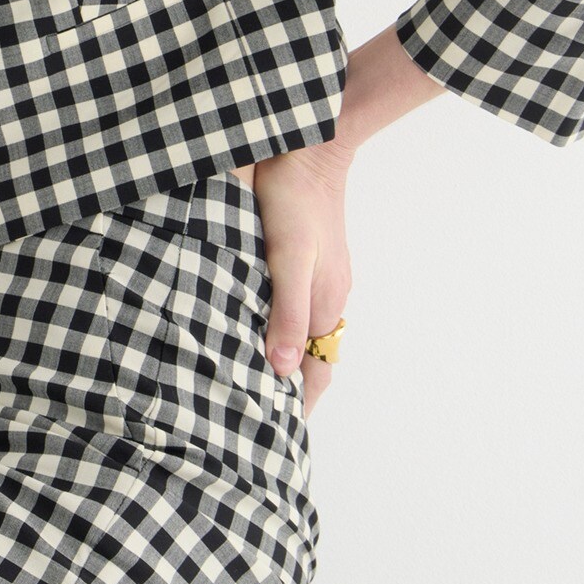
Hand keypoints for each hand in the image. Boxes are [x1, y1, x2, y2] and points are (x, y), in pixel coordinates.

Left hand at [233, 139, 354, 419]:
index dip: (299, 403)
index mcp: (325, 304)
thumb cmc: (294, 202)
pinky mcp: (305, 258)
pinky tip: (258, 327)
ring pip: (305, 333)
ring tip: (255, 385)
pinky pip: (296, 307)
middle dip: (292, 390)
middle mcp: (327, 297)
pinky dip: (282, 329)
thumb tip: (281, 369)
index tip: (276, 435)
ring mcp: (320, 277)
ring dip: (286, 360)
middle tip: (259, 419)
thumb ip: (286, 312)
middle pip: (313, 358)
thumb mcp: (288, 259)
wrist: (308, 149)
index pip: (317, 371)